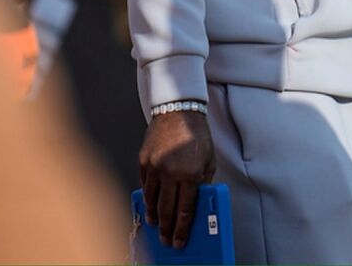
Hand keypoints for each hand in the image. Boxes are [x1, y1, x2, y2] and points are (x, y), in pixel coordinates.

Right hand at [139, 110, 215, 248]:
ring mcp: (154, 166)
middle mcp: (170, 172)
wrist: (178, 111)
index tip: (179, 241)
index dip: (181, 229)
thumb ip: (202, 184)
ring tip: (156, 226)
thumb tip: (194, 206)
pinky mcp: (143, 160)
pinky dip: (147, 198)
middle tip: (165, 240)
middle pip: (165, 209)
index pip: (184, 210)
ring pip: (151, 200)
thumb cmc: (197, 136)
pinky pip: (144, 185)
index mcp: (190, 174)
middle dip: (166, 228)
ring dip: (154, 216)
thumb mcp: (208, 161)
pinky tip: (150, 205)